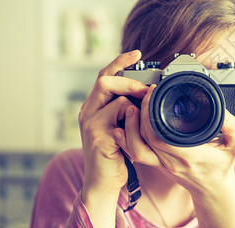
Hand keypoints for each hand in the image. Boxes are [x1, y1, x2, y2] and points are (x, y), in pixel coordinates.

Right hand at [77, 50, 147, 225]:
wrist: (104, 181)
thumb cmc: (116, 152)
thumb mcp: (119, 125)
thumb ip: (125, 108)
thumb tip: (147, 90)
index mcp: (93, 107)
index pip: (104, 76)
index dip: (119, 62)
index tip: (137, 53)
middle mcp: (87, 112)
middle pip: (105, 81)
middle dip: (130, 81)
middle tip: (147, 90)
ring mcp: (91, 125)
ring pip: (116, 99)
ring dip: (135, 104)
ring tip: (143, 117)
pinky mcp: (99, 138)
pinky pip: (121, 119)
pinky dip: (134, 120)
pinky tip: (137, 131)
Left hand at [114, 84, 234, 195]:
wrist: (213, 191)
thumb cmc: (222, 168)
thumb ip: (232, 127)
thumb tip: (223, 112)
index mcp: (190, 156)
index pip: (161, 136)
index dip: (151, 115)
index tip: (154, 94)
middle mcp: (172, 161)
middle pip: (144, 138)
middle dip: (140, 114)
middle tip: (144, 95)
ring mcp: (162, 164)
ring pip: (136, 147)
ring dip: (130, 127)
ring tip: (133, 107)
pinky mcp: (157, 164)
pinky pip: (136, 153)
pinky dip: (126, 139)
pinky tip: (124, 126)